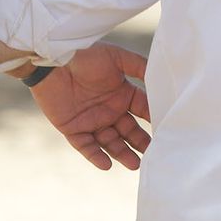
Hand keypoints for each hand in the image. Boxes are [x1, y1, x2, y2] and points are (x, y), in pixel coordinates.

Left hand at [29, 43, 150, 171]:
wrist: (53, 61)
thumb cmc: (86, 55)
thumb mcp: (116, 57)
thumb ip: (138, 66)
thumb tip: (161, 74)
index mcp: (121, 94)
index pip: (142, 110)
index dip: (153, 119)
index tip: (167, 129)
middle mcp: (109, 110)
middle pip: (129, 131)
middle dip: (141, 143)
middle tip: (153, 154)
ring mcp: (92, 121)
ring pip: (111, 142)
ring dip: (123, 153)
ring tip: (135, 164)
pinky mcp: (73, 129)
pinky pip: (86, 146)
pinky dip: (96, 156)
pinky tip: (107, 165)